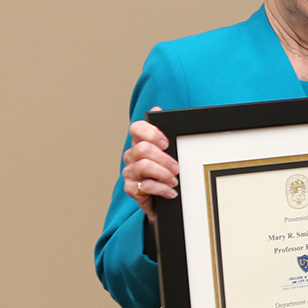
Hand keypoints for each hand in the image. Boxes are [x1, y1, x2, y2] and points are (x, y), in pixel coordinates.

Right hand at [121, 107, 178, 221]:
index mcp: (141, 142)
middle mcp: (132, 156)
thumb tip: (156, 108)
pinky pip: (144, 186)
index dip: (151, 133)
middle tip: (177, 168)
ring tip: (174, 181)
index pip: (136, 128)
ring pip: (143, 167)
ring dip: (163, 175)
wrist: (165, 198)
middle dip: (163, 159)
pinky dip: (161, 189)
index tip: (166, 143)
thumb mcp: (170, 152)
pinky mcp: (131, 189)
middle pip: (142, 149)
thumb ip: (164, 132)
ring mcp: (130, 172)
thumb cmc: (167, 171)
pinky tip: (170, 192)